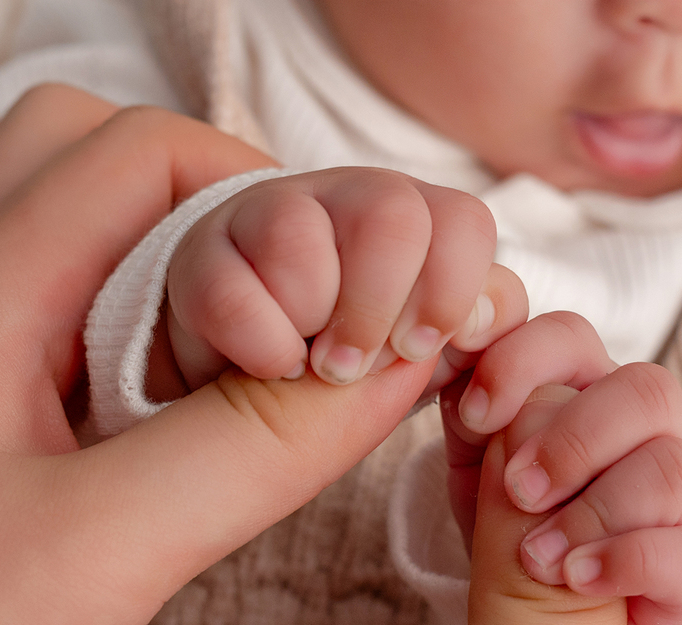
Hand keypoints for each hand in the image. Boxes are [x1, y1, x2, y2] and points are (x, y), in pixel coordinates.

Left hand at [0, 85, 438, 624]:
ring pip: (23, 182)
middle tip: (260, 308)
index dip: (258, 204)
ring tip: (181, 315)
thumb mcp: (100, 553)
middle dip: (201, 201)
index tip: (316, 305)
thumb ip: (251, 449)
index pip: (146, 152)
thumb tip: (383, 370)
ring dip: (126, 220)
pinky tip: (84, 337)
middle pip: (85, 142)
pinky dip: (53, 256)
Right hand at [164, 167, 524, 389]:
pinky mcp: (204, 249)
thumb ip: (473, 326)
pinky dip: (259, 345)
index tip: (419, 350)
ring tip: (308, 365)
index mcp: (418, 218)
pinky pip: (230, 291)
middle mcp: (348, 196)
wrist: (256, 372)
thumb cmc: (355, 355)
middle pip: (390, 213)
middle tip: (355, 366)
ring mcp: (272, 212)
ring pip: (298, 238)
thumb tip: (477, 318)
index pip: (463, 221)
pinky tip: (269, 362)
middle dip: (376, 308)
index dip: (450, 290)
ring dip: (309, 320)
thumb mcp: (425, 349)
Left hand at [446, 311, 681, 624]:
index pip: (568, 336)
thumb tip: (456, 386)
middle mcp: (648, 427)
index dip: (519, 362)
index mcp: (587, 387)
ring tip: (537, 557)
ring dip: (592, 513)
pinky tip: (577, 578)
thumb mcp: (483, 464)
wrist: (579, 593)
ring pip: (670, 469)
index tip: (473, 415)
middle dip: (571, 441)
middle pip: (643, 390)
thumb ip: (471, 420)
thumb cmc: (529, 511)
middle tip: (518, 492)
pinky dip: (622, 561)